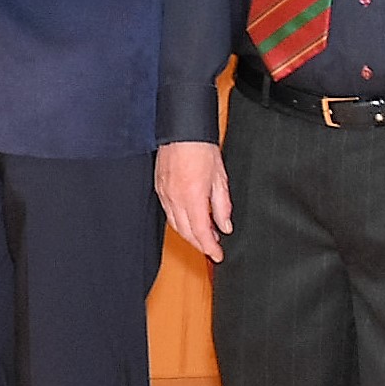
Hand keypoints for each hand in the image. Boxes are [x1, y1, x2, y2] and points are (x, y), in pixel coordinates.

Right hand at [156, 140, 232, 262]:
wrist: (183, 130)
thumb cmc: (201, 148)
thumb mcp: (220, 179)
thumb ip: (222, 206)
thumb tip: (224, 226)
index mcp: (193, 197)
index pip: (201, 232)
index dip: (210, 248)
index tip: (218, 255)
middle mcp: (176, 199)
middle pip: (187, 232)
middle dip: (200, 244)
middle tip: (213, 248)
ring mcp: (165, 194)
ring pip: (176, 225)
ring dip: (190, 234)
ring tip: (204, 235)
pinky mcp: (160, 188)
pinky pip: (169, 213)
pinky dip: (179, 221)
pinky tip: (189, 220)